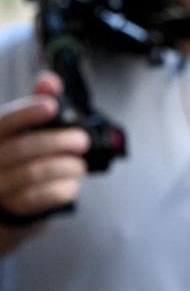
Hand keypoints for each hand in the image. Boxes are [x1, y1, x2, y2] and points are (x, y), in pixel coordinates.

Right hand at [0, 72, 89, 235]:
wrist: (6, 210)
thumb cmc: (18, 163)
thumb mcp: (24, 132)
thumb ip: (35, 105)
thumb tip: (48, 80)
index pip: (3, 122)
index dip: (27, 112)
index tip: (51, 106)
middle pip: (23, 148)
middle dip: (59, 142)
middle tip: (81, 141)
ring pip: (33, 173)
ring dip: (66, 166)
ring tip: (78, 165)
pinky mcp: (11, 211)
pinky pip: (39, 198)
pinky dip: (62, 189)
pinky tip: (71, 185)